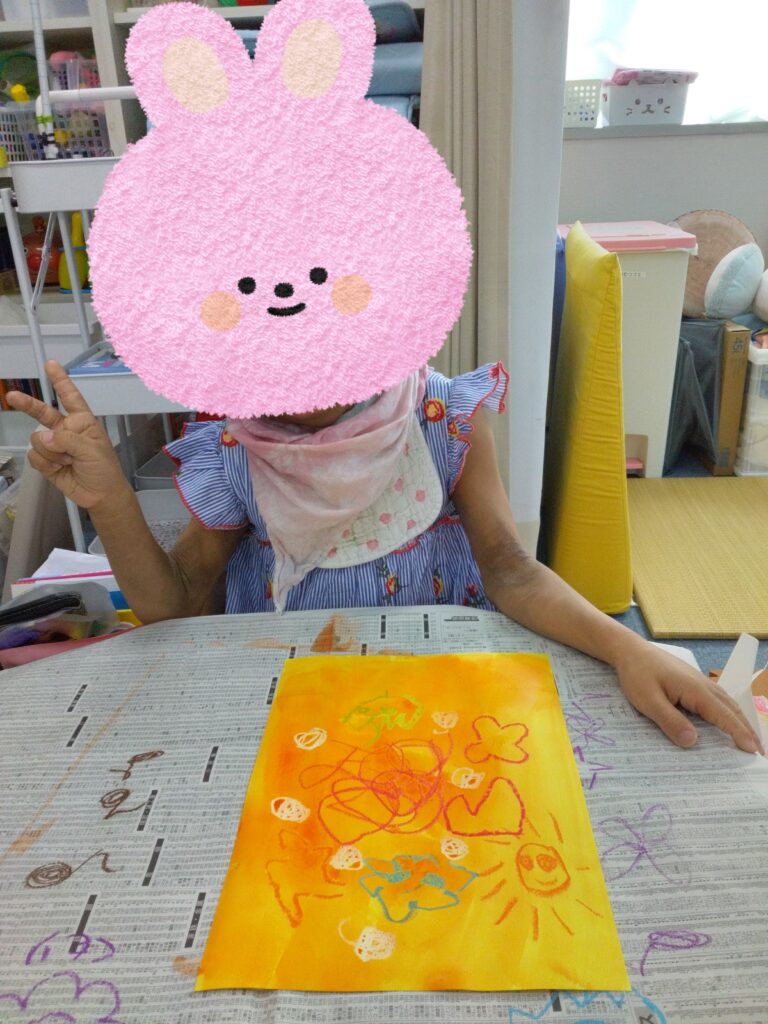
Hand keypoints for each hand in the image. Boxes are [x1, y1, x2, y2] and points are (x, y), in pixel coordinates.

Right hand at [6, 360, 131, 510]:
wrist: (99, 495)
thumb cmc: (104, 469)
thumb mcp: (92, 450)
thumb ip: (68, 440)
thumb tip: (44, 437)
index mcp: (82, 421)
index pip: (70, 397)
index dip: (60, 380)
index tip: (51, 364)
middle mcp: (65, 429)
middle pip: (42, 412)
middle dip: (27, 404)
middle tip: (12, 396)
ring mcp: (53, 445)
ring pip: (37, 440)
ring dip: (51, 453)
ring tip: (68, 462)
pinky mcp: (45, 460)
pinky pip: (34, 456)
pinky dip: (46, 464)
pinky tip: (59, 469)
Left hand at [614, 639, 762, 753]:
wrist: (630, 649)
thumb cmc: (637, 673)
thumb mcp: (648, 700)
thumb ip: (670, 721)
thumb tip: (693, 742)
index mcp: (696, 690)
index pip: (724, 716)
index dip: (740, 734)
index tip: (753, 751)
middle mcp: (703, 685)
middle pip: (732, 709)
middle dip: (748, 730)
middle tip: (760, 752)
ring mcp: (699, 682)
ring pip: (727, 703)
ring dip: (740, 721)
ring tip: (749, 740)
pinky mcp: (693, 682)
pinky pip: (717, 699)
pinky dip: (728, 712)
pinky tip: (726, 719)